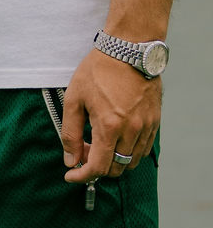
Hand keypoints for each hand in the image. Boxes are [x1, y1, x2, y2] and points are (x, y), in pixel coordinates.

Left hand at [60, 47, 161, 183]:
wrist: (127, 51)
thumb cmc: (97, 71)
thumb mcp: (74, 99)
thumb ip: (71, 133)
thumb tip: (70, 160)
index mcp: (110, 126)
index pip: (99, 167)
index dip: (83, 176)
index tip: (72, 176)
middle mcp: (132, 131)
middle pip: (116, 168)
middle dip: (97, 168)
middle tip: (82, 154)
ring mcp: (147, 127)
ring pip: (131, 161)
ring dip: (113, 161)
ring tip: (97, 144)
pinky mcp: (155, 122)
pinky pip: (143, 149)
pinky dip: (128, 152)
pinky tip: (115, 139)